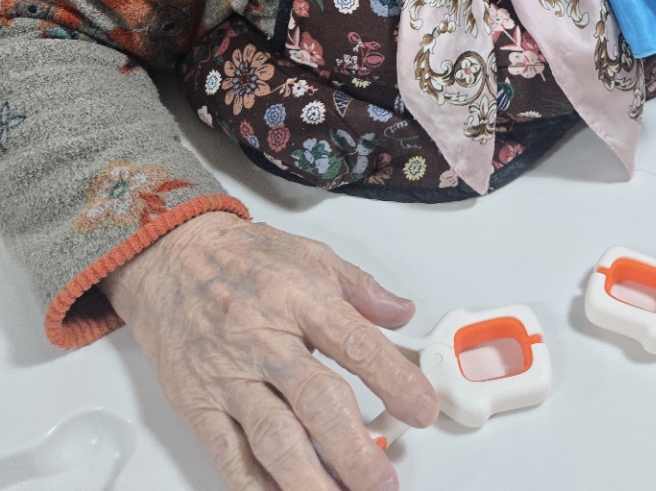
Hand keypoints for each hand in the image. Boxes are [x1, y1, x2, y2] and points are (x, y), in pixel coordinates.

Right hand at [101, 212, 437, 489]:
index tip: (422, 408)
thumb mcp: (310, 254)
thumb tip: (402, 313)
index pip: (355, 343)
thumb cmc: (239, 257)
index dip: (392, 379)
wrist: (169, 259)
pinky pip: (231, 458)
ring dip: (311, 481)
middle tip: (383, 481)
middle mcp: (265, 340)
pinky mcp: (200, 407)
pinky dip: (259, 489)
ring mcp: (230, 378)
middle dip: (353, 449)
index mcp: (299, 298)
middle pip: (316, 402)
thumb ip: (360, 288)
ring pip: (273, 439)